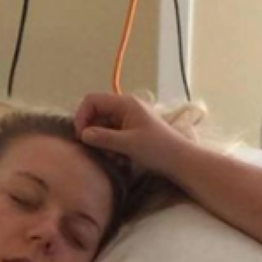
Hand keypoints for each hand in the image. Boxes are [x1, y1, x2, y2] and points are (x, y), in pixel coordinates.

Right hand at [75, 93, 192, 175]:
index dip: (82, 116)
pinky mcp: (130, 131)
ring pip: (102, 126)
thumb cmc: (157, 149)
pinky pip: (111, 135)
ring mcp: (127, 119)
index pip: (92, 100)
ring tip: (113, 157)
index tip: (82, 136)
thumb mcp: (128, 144)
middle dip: (93, 132)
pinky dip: (110, 147)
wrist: (180, 160)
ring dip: (102, 143)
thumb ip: (104, 137)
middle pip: (96, 114)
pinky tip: (119, 159)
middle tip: (97, 150)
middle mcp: (125, 108)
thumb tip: (83, 134)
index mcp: (125, 103)